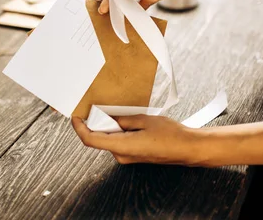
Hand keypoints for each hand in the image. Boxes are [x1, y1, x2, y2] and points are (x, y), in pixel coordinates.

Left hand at [71, 115, 212, 165]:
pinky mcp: (133, 155)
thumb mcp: (144, 120)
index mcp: (122, 146)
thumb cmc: (169, 135)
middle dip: (97, 122)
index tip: (75, 117)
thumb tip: (108, 117)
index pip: (91, 140)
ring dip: (109, 126)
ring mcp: (128, 157)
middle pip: (100, 138)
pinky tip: (127, 120)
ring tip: (118, 111)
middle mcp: (122, 155)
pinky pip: (119, 141)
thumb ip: (123, 119)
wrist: (186, 148)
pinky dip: (117, 130)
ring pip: (109, 139)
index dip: (79, 128)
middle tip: (99, 106)